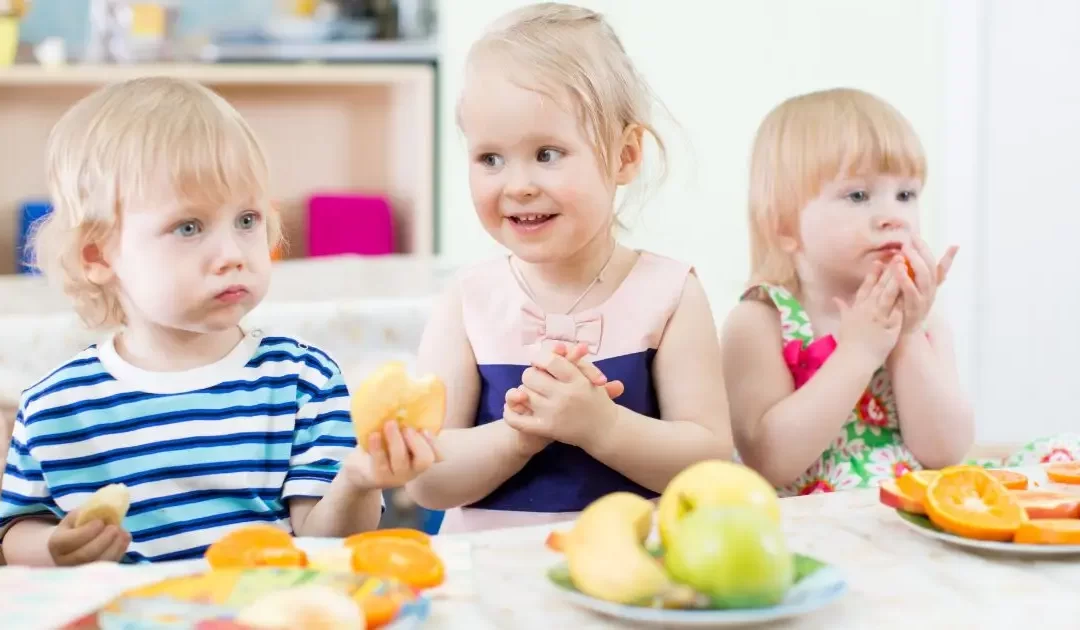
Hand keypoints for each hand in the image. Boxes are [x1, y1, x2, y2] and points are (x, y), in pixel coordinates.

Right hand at [49, 511, 130, 565]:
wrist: (73, 546)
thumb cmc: (76, 527)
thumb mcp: (76, 516)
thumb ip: (88, 512)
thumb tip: (110, 505)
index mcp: (56, 544)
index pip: (69, 541)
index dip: (87, 532)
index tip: (100, 522)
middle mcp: (65, 561)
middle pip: (85, 555)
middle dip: (103, 540)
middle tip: (115, 528)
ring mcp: (79, 571)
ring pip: (98, 563)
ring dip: (115, 547)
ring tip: (123, 533)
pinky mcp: (95, 575)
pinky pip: (108, 566)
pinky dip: (119, 552)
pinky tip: (124, 540)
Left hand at [342, 421, 441, 489]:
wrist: (359, 467)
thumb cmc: (383, 446)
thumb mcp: (397, 436)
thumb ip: (405, 425)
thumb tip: (405, 397)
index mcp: (420, 458)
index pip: (439, 456)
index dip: (435, 443)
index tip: (424, 429)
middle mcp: (413, 470)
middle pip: (424, 460)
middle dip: (416, 442)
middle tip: (406, 427)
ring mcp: (397, 477)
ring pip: (401, 461)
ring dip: (396, 440)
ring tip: (389, 424)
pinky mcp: (379, 478)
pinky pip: (380, 464)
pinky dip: (377, 448)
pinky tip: (373, 435)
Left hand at [502, 347, 619, 450]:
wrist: (606, 430)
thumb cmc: (597, 399)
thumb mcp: (590, 376)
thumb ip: (574, 360)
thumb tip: (557, 347)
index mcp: (577, 380)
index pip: (550, 360)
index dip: (540, 358)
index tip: (540, 361)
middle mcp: (565, 395)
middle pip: (531, 375)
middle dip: (532, 375)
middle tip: (538, 379)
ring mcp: (554, 413)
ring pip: (524, 394)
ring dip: (525, 391)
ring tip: (532, 393)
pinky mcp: (547, 429)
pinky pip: (518, 420)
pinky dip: (510, 414)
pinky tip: (512, 408)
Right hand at [834, 261, 902, 366]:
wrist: (853, 360)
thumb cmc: (849, 343)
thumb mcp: (844, 322)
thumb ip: (843, 308)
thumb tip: (835, 299)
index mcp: (857, 308)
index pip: (866, 287)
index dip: (873, 274)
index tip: (880, 262)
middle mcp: (868, 309)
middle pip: (880, 287)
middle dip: (889, 271)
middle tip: (898, 257)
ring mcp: (879, 317)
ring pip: (889, 295)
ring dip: (897, 279)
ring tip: (905, 267)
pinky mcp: (889, 327)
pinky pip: (898, 311)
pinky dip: (904, 300)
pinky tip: (912, 290)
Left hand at [895, 237, 957, 333]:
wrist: (902, 336)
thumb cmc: (906, 310)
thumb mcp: (914, 291)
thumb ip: (910, 277)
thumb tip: (917, 264)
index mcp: (930, 286)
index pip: (935, 263)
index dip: (927, 249)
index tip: (916, 235)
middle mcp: (930, 291)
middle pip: (930, 267)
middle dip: (921, 251)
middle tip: (910, 239)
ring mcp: (924, 300)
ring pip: (924, 277)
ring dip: (915, 262)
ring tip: (905, 250)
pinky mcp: (914, 308)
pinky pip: (911, 292)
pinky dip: (905, 279)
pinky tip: (897, 269)